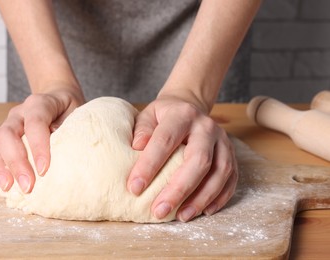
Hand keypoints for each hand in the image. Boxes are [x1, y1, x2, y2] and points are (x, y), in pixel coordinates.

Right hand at [0, 87, 84, 192]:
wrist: (59, 101)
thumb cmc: (70, 111)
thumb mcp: (77, 116)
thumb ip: (69, 131)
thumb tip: (61, 154)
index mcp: (40, 104)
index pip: (35, 122)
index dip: (38, 146)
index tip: (44, 170)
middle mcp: (19, 113)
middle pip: (7, 134)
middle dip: (15, 162)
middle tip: (27, 186)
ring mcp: (7, 125)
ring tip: (7, 188)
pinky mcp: (0, 138)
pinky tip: (2, 186)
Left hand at [127, 94, 237, 221]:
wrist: (191, 107)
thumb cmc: (164, 116)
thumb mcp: (149, 115)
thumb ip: (142, 130)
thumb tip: (137, 147)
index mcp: (182, 115)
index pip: (165, 140)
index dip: (150, 165)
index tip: (135, 188)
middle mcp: (206, 127)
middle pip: (199, 160)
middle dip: (179, 189)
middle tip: (159, 210)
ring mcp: (223, 141)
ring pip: (220, 172)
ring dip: (201, 198)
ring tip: (181, 216)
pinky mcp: (232, 155)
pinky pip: (231, 179)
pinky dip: (219, 198)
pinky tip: (204, 211)